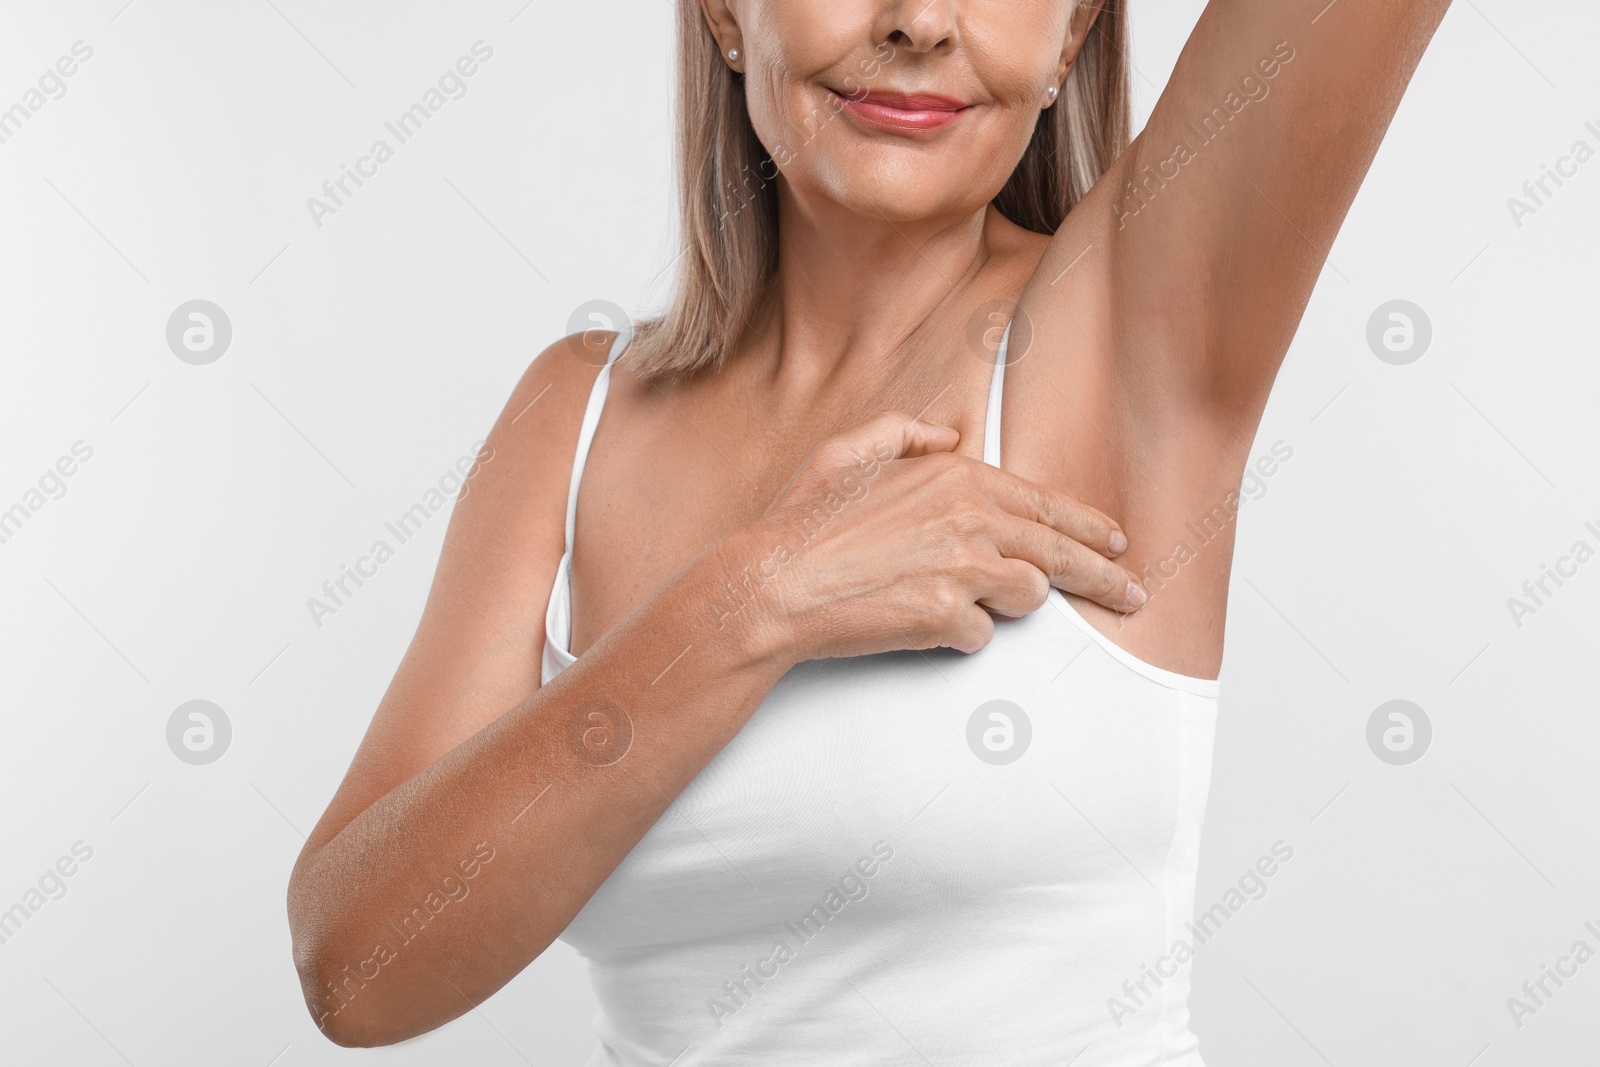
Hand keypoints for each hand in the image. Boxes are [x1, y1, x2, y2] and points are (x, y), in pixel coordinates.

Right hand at [726, 410, 1146, 661]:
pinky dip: (958, 634)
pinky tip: (921, 623)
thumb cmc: (803, 524)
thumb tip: (945, 434)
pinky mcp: (948, 617)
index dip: (1085, 525)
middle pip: (1061, 552)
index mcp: (954, 476)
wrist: (771, 586)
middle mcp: (969, 517)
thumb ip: (903, 433)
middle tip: (1133, 591)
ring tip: (962, 601)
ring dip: (1006, 604)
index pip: (1043, 504)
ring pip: (1028, 596)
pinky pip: (980, 634)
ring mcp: (963, 568)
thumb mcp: (847, 453)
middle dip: (1105, 575)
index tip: (1114, 541)